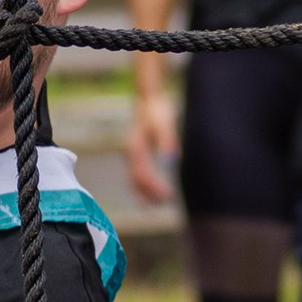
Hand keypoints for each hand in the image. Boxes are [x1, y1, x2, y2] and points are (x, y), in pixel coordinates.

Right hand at [126, 82, 178, 206]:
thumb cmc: (157, 110)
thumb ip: (168, 142)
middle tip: (163, 203)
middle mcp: (131, 153)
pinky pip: (136, 172)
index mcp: (137, 149)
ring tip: (158, 202)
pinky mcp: (135, 151)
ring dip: (144, 191)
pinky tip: (152, 188)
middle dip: (149, 194)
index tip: (168, 196)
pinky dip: (142, 183)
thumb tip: (171, 161)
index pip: (144, 175)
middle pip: (136, 180)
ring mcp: (131, 152)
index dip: (155, 188)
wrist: (148, 98)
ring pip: (134, 178)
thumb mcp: (165, 124)